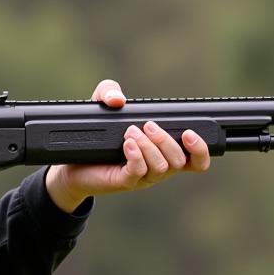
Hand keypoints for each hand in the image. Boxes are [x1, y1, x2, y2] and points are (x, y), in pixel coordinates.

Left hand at [45, 79, 210, 212]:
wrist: (71, 165)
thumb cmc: (96, 139)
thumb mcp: (101, 108)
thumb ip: (109, 92)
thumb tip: (118, 99)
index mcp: (164, 153)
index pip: (196, 161)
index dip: (201, 150)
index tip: (190, 133)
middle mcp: (157, 168)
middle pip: (180, 161)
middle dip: (167, 140)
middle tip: (148, 126)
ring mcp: (142, 178)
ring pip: (162, 167)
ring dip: (150, 146)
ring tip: (130, 133)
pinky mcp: (125, 182)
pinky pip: (139, 172)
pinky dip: (136, 155)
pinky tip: (126, 144)